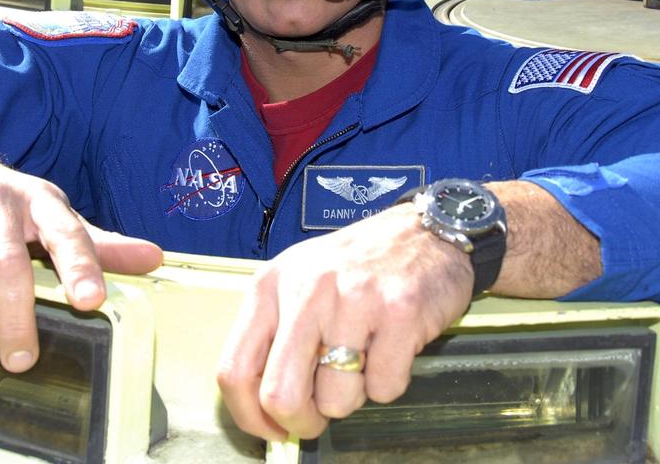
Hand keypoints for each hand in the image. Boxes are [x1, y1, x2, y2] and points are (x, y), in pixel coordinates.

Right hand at [0, 116, 162, 373]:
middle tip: (21, 358)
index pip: (68, 232)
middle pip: (10, 260)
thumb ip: (98, 244)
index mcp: (42, 201)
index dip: (81, 266)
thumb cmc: (7, 205)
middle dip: (15, 314)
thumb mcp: (54, 217)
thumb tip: (153, 259)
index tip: (92, 302)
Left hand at [215, 205, 473, 440]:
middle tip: (320, 415)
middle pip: (280, 395)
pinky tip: (392, 347)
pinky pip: (384, 387)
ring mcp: (354, 300)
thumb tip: (264, 409)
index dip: (250, 416)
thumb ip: (275, 336)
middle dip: (303, 421)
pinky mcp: (399, 312)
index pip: (234, 370)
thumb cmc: (356, 266)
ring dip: (353, 396)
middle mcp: (307, 290)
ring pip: (336, 399)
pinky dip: (390, 382)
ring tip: (364, 359)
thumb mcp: (298, 283)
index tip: (272, 428)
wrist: (424, 230)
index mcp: (270, 285)